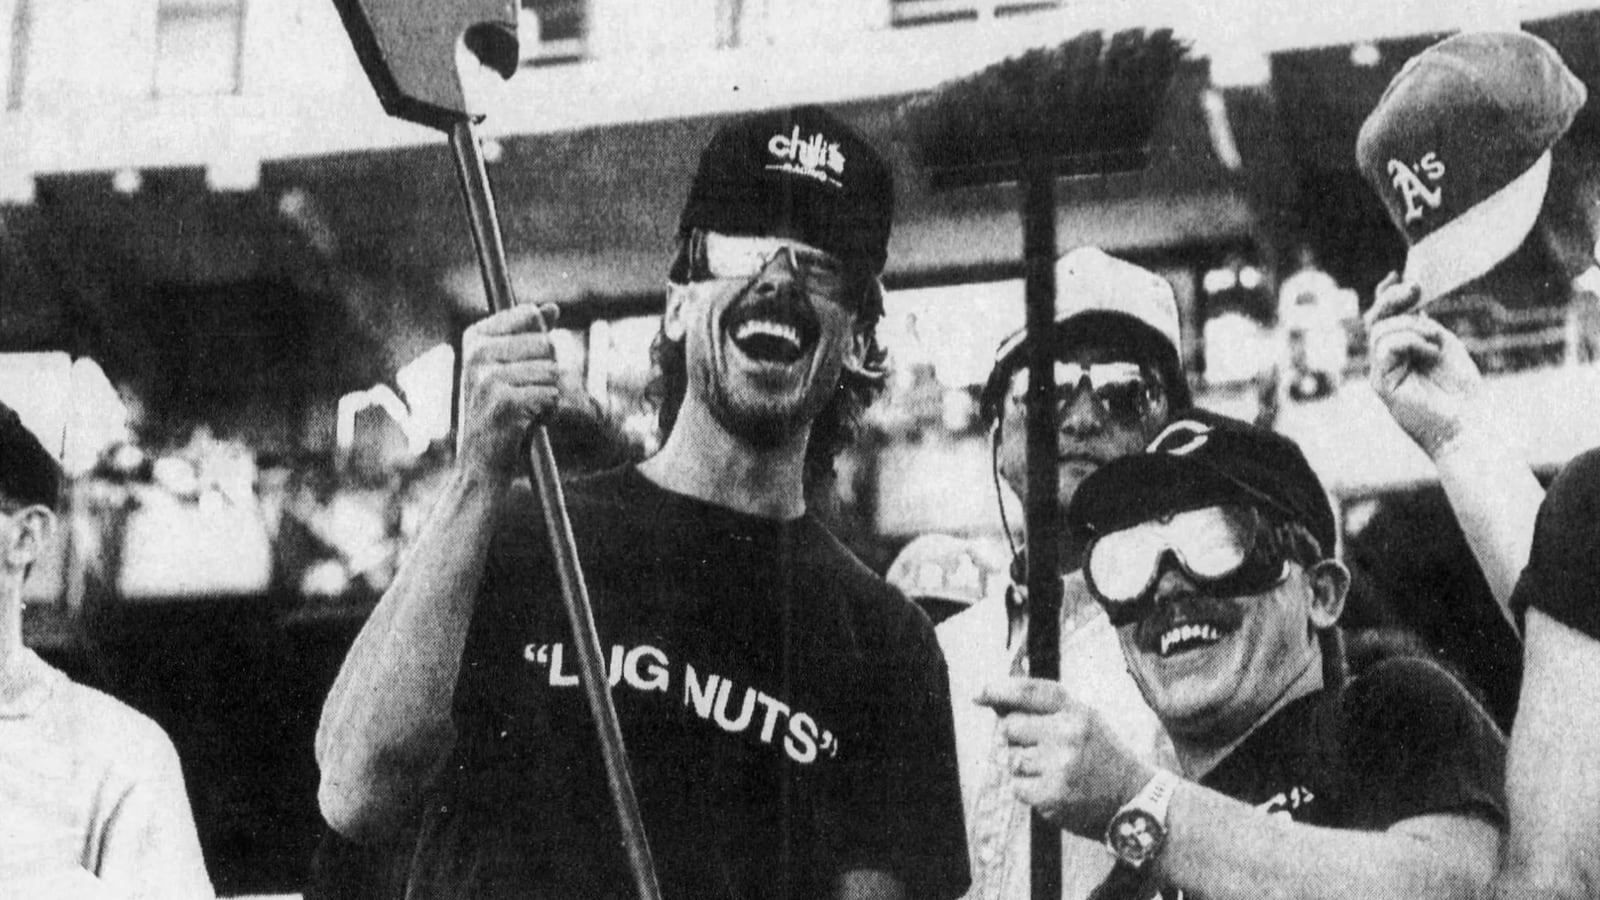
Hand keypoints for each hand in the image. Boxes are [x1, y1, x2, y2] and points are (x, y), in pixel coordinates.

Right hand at [458, 302, 563, 477]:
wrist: (480, 464)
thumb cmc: (498, 413)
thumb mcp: (508, 368)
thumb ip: (530, 335)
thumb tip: (552, 307)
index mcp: (475, 337)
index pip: (531, 314)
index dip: (540, 342)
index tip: (520, 366)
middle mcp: (477, 352)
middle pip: (546, 342)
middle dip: (546, 372)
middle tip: (522, 395)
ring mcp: (488, 377)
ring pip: (552, 370)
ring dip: (547, 394)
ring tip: (523, 410)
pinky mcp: (504, 401)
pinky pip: (551, 394)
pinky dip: (547, 411)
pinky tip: (525, 422)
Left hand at [978, 677, 1153, 837]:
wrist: (1132, 800)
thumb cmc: (1101, 756)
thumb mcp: (1083, 721)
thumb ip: (1044, 709)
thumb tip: (993, 700)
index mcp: (1077, 712)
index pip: (1029, 692)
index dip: (999, 689)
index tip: (979, 693)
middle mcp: (1068, 735)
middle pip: (1010, 727)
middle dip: (1018, 738)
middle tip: (1044, 749)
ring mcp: (1059, 766)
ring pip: (1012, 759)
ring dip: (1025, 767)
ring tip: (1056, 772)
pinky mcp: (1051, 796)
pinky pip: (1018, 787)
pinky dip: (1030, 791)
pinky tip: (1055, 789)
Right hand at [1364, 274, 1485, 458]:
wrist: (1467, 422)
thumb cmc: (1459, 388)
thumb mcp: (1442, 343)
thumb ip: (1421, 323)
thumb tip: (1409, 296)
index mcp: (1398, 350)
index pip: (1382, 317)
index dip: (1385, 294)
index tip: (1397, 274)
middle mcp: (1384, 361)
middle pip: (1374, 320)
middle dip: (1392, 299)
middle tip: (1415, 289)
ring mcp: (1381, 373)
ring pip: (1380, 331)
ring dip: (1411, 326)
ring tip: (1435, 340)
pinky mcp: (1382, 384)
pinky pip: (1387, 347)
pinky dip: (1411, 341)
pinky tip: (1431, 351)